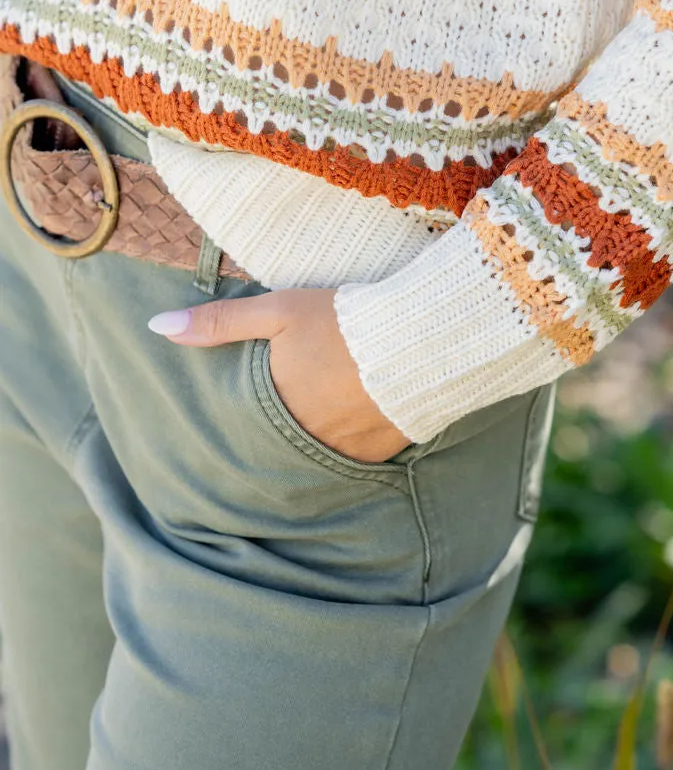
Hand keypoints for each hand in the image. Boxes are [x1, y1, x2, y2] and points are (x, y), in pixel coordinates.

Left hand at [148, 288, 409, 462]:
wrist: (419, 339)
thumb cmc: (344, 320)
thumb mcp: (279, 310)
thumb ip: (220, 322)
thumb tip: (156, 326)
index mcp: (276, 407)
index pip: (240, 432)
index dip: (233, 432)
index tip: (222, 435)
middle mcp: (304, 439)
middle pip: (275, 450)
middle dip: (269, 443)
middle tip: (264, 437)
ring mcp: (343, 451)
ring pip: (312, 458)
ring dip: (306, 446)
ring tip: (307, 431)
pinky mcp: (378, 454)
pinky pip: (350, 460)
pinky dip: (343, 447)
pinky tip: (346, 429)